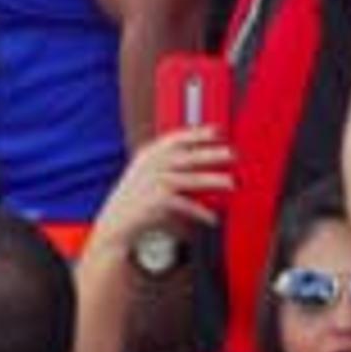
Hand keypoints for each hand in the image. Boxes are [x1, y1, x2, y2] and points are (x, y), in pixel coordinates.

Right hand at [89, 126, 231, 245]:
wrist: (117, 221)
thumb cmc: (136, 198)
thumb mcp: (147, 173)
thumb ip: (168, 164)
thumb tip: (201, 157)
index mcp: (149, 155)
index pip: (176, 138)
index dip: (198, 133)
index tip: (218, 130)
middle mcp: (151, 166)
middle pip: (187, 157)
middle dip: (212, 154)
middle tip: (233, 153)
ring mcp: (154, 183)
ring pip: (191, 180)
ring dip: (213, 180)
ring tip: (232, 183)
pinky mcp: (157, 202)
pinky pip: (186, 205)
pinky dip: (201, 212)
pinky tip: (213, 218)